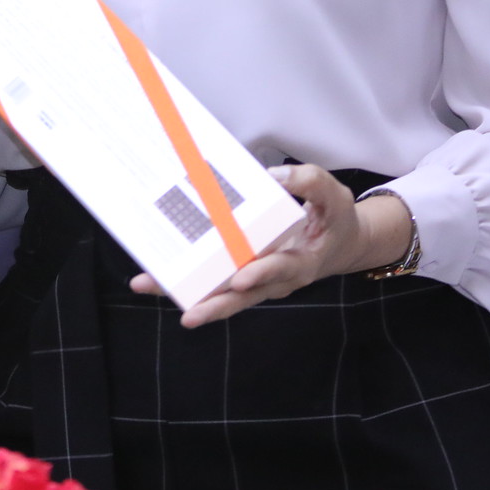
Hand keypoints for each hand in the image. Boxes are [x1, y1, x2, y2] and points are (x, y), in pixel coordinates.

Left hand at [128, 164, 412, 327]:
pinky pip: (215, 283)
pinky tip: (156, 272)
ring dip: (185, 293)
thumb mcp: (332, 196)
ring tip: (148, 286)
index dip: (260, 275)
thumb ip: (309, 183)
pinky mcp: (242, 277)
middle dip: (211, 305)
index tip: (239, 279)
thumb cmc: (334, 219)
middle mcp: (275, 279)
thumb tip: (273, 175)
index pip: (279, 271)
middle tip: (186, 314)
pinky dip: (188, 280)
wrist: (340, 244)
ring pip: (220, 294)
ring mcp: (256, 282)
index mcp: (300, 261)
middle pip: (239, 296)